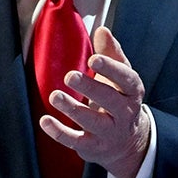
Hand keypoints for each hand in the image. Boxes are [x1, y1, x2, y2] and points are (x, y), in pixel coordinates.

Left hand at [40, 26, 149, 177]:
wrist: (128, 143)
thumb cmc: (119, 100)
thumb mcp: (120, 77)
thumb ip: (111, 54)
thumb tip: (102, 31)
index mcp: (132, 92)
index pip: (126, 79)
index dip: (111, 69)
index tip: (95, 59)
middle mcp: (124, 113)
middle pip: (110, 100)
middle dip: (91, 88)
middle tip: (70, 76)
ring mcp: (109, 132)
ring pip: (93, 122)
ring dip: (73, 109)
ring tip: (55, 95)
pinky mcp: (94, 147)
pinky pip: (76, 140)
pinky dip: (60, 132)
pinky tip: (45, 120)